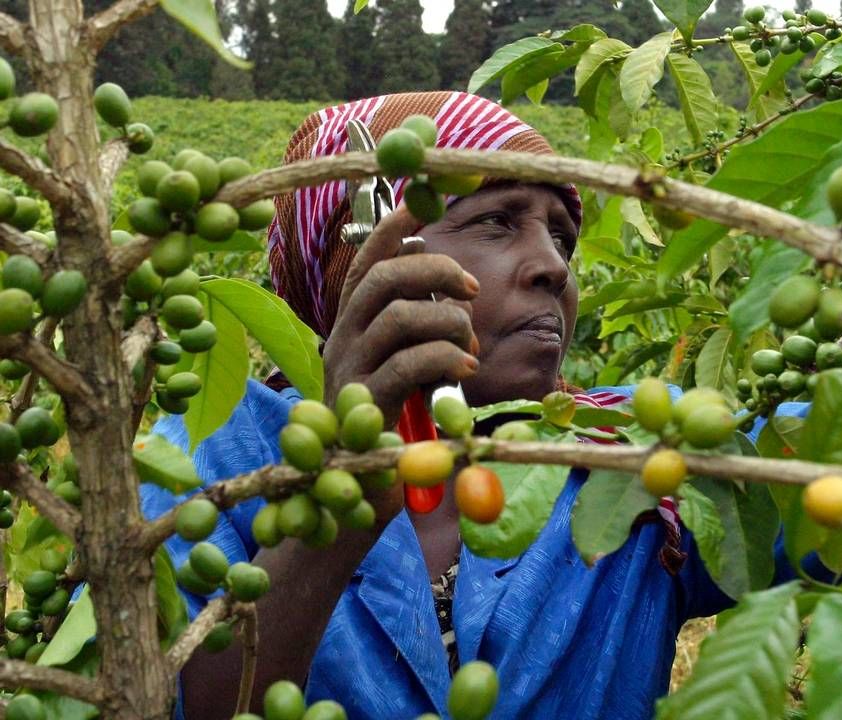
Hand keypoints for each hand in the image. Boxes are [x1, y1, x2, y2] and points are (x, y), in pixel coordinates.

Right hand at [323, 205, 480, 427]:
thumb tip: (452, 282)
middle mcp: (344, 334)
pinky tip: (466, 369)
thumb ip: (421, 318)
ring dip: (448, 323)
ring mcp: (351, 368)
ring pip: (397, 317)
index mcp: (355, 317)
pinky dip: (444, 358)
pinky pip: (407, 365)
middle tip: (471, 290)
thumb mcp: (406, 354)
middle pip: (382, 278)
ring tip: (469, 346)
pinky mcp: (365, 403)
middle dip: (435, 271)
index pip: (369, 260)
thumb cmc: (392, 407)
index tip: (426, 202)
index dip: (395, 227)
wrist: (359, 472)